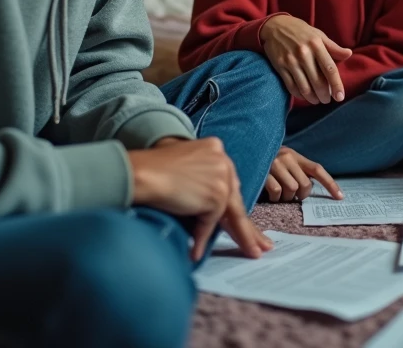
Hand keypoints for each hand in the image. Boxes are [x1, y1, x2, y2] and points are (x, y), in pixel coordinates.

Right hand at [129, 137, 271, 261]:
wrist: (140, 173)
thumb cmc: (151, 170)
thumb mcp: (182, 166)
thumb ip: (200, 178)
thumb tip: (211, 206)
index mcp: (216, 149)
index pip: (229, 184)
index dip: (235, 205)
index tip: (246, 222)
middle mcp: (223, 161)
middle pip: (235, 199)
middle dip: (248, 225)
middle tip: (262, 244)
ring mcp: (221, 178)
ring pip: (231, 213)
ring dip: (239, 237)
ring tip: (250, 253)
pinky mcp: (215, 196)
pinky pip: (210, 222)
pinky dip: (203, 237)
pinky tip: (197, 252)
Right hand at [260, 15, 352, 104]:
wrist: (275, 26)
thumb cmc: (301, 31)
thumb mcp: (319, 35)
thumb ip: (333, 47)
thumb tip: (349, 54)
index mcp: (316, 45)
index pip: (330, 69)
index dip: (336, 85)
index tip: (340, 97)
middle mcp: (304, 54)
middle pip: (318, 82)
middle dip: (324, 95)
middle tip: (327, 100)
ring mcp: (291, 61)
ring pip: (304, 87)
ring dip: (312, 98)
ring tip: (317, 100)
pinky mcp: (280, 67)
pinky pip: (291, 86)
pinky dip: (299, 95)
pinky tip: (304, 96)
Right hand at [263, 147, 342, 201]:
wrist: (245, 150)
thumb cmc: (266, 162)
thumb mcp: (284, 162)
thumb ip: (297, 172)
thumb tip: (308, 189)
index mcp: (295, 156)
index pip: (317, 170)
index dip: (330, 184)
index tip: (340, 197)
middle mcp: (287, 157)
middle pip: (305, 185)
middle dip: (300, 195)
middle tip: (291, 196)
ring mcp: (275, 164)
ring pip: (292, 189)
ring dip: (286, 198)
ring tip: (279, 195)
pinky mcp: (264, 172)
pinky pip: (277, 192)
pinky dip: (275, 198)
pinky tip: (269, 195)